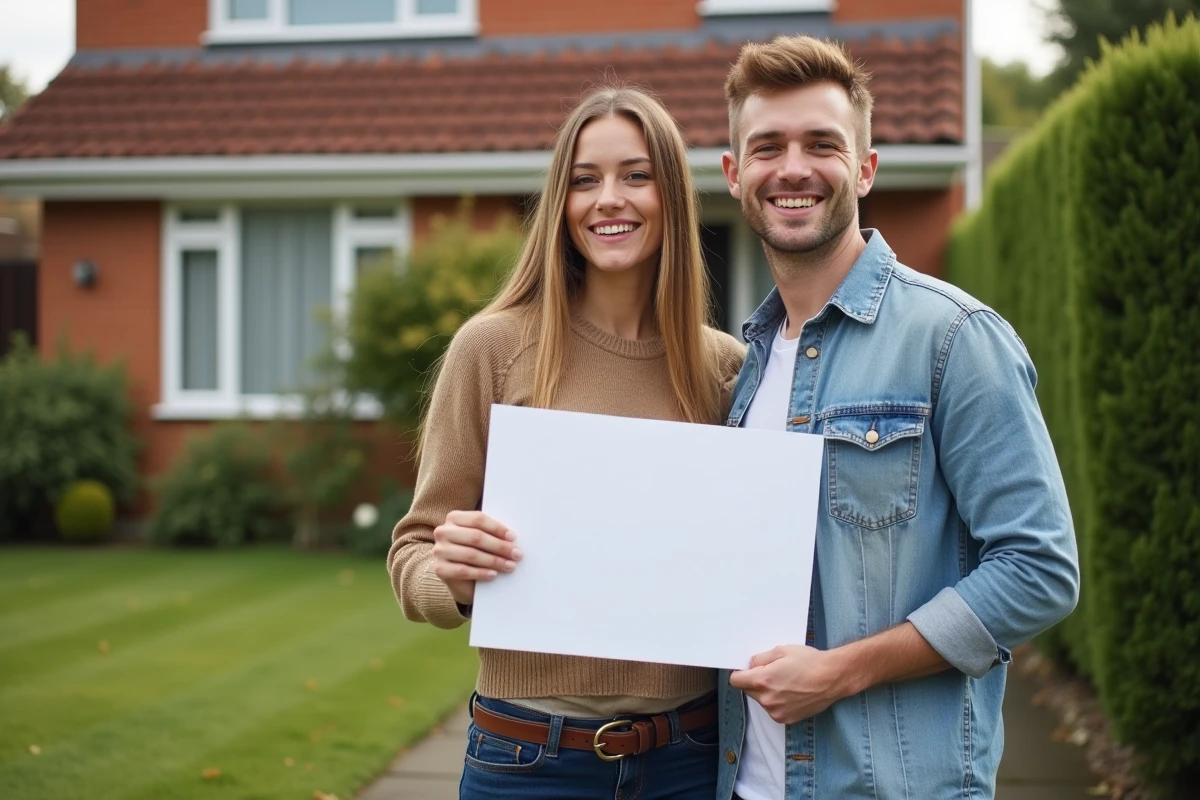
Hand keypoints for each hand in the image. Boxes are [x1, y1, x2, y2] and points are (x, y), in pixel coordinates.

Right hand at [431, 511, 521, 605]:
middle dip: (500, 546)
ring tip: (510, 566)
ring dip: (494, 561)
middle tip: (516, 554)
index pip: (478, 519)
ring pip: (471, 554)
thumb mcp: (481, 538)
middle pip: (476, 537)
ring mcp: (439, 550)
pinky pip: (463, 570)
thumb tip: (512, 537)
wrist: (459, 578)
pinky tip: (494, 574)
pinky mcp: (439, 569)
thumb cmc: (474, 552)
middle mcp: (443, 532)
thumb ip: (491, 533)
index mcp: (454, 518)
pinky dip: (481, 573)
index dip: (497, 528)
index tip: (513, 537)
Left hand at [728, 645, 852, 724]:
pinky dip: (778, 702)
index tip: (747, 670)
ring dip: (767, 693)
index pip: (736, 681)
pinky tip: (792, 693)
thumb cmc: (809, 661)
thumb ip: (759, 659)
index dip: (740, 674)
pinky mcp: (786, 719)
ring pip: (761, 701)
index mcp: (762, 681)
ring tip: (786, 683)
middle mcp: (767, 699)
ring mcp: (776, 712)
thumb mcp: (781, 651)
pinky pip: (773, 710)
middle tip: (772, 673)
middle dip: (755, 682)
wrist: (832, 678)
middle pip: (748, 691)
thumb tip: (748, 665)